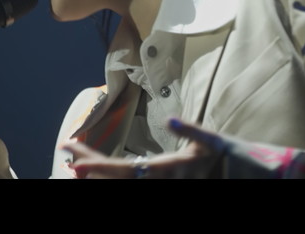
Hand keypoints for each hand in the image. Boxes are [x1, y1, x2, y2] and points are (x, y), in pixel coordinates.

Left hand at [62, 118, 226, 178]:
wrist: (235, 173)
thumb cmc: (222, 155)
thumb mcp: (209, 140)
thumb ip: (189, 129)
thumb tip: (171, 119)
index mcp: (166, 167)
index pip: (124, 168)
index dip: (98, 166)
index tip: (75, 161)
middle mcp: (158, 180)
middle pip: (117, 176)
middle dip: (91, 167)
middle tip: (69, 157)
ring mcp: (161, 185)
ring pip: (123, 183)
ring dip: (100, 174)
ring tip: (78, 164)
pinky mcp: (165, 183)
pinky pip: (134, 182)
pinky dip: (115, 176)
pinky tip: (101, 172)